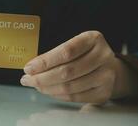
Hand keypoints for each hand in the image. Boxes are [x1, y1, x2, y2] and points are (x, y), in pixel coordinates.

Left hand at [20, 31, 137, 103]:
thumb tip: (32, 67)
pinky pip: (75, 97)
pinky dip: (57, 95)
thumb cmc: (86, 54)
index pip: (66, 51)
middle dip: (42, 77)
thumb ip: (56, 54)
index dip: (45, 61)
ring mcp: (106, 76)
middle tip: (27, 79)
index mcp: (93, 39)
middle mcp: (103, 56)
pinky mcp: (103, 92)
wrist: (110, 67)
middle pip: (67, 71)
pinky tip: (48, 90)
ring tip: (35, 84)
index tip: (29, 67)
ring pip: (69, 86)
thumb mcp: (75, 45)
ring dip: (47, 88)